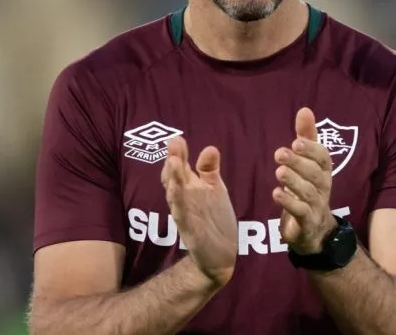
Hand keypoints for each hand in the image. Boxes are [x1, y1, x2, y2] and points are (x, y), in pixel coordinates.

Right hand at [161, 136, 237, 286]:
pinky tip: (177, 193)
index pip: (179, 169)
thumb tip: (209, 147)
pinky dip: (180, 205)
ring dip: (174, 179)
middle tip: (174, 144)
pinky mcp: (191, 232)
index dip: (178, 154)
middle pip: (174, 178)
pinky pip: (183, 217)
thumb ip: (209, 170)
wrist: (222, 256)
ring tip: (174, 162)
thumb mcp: (214, 190)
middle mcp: (185, 200)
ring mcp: (186, 215)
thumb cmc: (215, 220)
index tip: (177, 139)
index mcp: (190, 189)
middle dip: (173, 162)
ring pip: (175, 195)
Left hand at [273, 107, 337, 254]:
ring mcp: (316, 206)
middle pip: (315, 174)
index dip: (312, 150)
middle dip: (299, 163)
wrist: (315, 231)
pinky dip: (289, 203)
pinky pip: (301, 212)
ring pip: (308, 193)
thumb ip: (307, 138)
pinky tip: (276, 193)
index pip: (323, 158)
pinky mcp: (307, 223)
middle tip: (280, 153)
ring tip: (278, 172)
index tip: (296, 141)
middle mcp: (323, 187)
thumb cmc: (309, 189)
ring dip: (293, 181)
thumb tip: (304, 110)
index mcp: (323, 172)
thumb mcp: (308, 163)